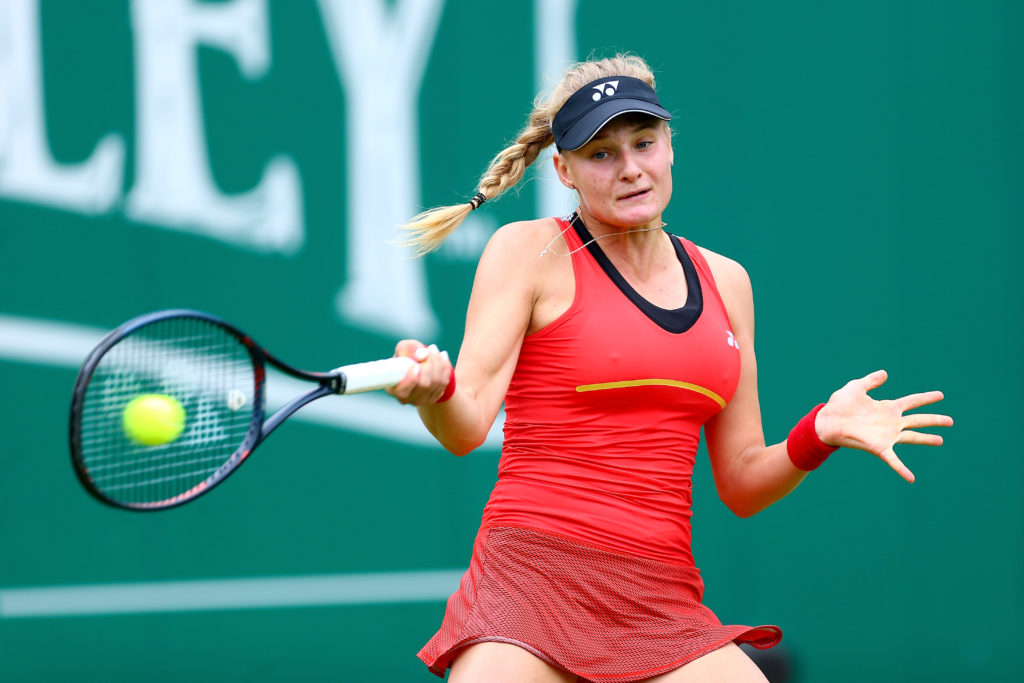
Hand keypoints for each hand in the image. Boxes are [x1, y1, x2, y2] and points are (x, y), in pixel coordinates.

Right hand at [385, 339, 453, 405]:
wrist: (418, 364)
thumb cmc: (406, 356)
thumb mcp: (404, 348)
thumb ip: (409, 348)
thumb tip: (422, 355)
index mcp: (392, 388)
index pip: (402, 391)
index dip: (411, 379)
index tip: (416, 365)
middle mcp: (405, 398)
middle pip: (424, 384)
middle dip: (430, 363)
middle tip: (430, 348)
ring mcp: (420, 400)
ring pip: (436, 382)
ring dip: (439, 362)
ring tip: (435, 349)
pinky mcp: (433, 398)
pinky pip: (444, 383)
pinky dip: (445, 367)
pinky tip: (443, 357)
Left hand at [815, 370, 952, 482]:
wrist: (827, 421)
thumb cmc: (839, 405)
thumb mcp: (856, 387)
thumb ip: (871, 381)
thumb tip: (885, 373)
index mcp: (887, 407)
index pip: (911, 401)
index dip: (926, 398)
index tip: (940, 395)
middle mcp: (890, 422)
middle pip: (918, 419)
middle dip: (934, 420)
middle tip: (951, 421)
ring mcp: (887, 435)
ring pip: (912, 437)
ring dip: (926, 439)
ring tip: (941, 441)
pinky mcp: (879, 447)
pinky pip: (894, 460)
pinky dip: (902, 470)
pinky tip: (911, 479)